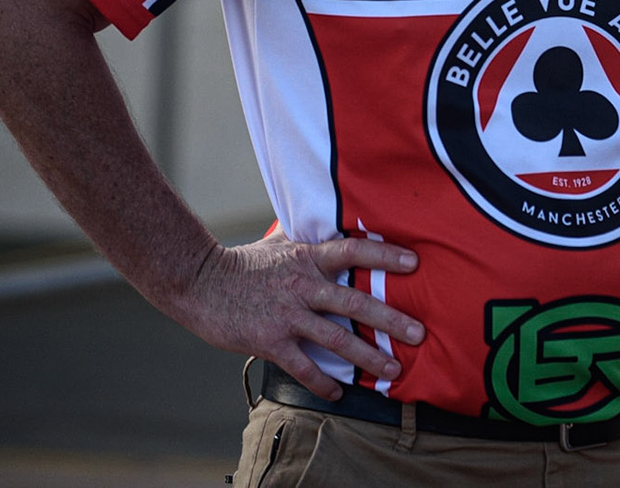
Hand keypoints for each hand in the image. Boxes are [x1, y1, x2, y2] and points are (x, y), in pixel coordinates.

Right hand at [171, 231, 425, 399]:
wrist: (200, 283)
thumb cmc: (243, 263)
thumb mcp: (280, 243)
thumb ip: (310, 239)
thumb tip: (333, 225)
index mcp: (308, 259)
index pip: (354, 251)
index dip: (385, 255)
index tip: (414, 262)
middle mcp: (303, 286)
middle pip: (355, 302)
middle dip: (391, 319)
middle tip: (419, 333)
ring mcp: (288, 315)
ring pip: (337, 338)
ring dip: (368, 357)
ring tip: (393, 369)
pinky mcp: (271, 340)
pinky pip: (304, 366)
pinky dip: (323, 381)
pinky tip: (339, 392)